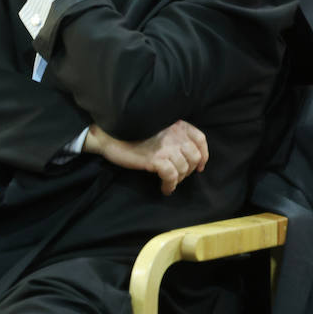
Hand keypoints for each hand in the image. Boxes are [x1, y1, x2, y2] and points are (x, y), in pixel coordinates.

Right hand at [84, 120, 208, 194]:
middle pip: (194, 156)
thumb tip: (183, 152)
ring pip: (184, 168)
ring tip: (169, 183)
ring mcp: (165, 147)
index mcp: (175, 124)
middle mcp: (174, 134)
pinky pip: (171, 176)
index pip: (200, 139)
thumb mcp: (155, 126)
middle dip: (189, 169)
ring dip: (179, 179)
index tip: (199, 166)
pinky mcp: (155, 159)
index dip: (203, 154)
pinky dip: (170, 185)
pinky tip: (165, 189)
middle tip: (179, 176)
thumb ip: (170, 133)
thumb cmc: (130, 132)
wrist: (108, 135)